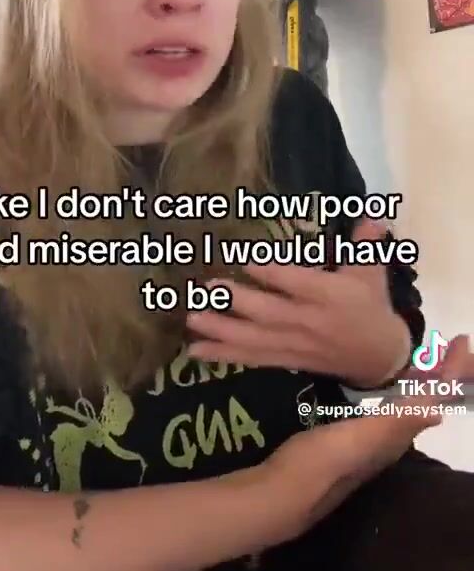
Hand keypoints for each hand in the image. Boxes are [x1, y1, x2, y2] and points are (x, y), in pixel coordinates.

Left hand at [186, 218, 409, 387]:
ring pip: (254, 339)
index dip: (271, 272)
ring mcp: (293, 343)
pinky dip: (224, 355)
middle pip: (268, 313)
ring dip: (221, 330)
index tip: (244, 258)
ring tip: (192, 319)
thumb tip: (371, 211)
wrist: (377, 356)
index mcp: (327, 296)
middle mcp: (306, 321)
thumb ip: (365, 243)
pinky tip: (194, 350)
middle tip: (207, 288)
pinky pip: (252, 358)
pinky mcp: (284, 359)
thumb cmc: (370, 306)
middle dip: (237, 301)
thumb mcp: (371, 272)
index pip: (295, 282)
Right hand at [259, 335, 472, 536]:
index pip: (433, 400)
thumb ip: (394, 423)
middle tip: (445, 343)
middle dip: (439, 372)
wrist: (281, 495)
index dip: (450, 372)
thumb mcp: (357, 440)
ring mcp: (369, 439)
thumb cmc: (319, 463)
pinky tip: (382, 381)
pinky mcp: (349, 437)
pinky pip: (387, 407)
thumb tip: (440, 410)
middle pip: (424, 401)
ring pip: (406, 404)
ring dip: (419, 379)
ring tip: (421, 355)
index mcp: (394, 436)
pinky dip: (396, 388)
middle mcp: (388, 439)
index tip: (460, 340)